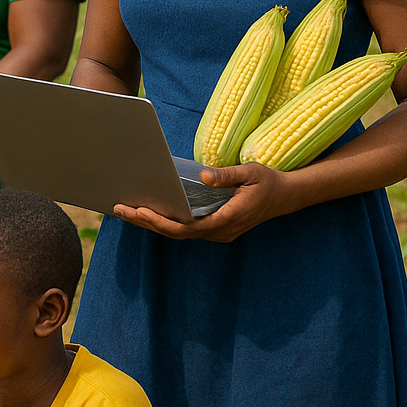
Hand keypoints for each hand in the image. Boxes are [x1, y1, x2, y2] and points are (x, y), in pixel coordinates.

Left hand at [111, 162, 299, 242]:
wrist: (286, 196)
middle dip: (147, 222)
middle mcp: (219, 232)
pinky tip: (148, 212)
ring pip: (179, 233)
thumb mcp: (250, 173)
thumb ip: (227, 176)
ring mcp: (217, 232)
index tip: (141, 211)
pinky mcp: (215, 228)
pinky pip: (185, 229)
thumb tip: (205, 176)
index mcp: (227, 220)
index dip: (162, 222)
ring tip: (126, 211)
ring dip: (152, 223)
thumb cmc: (268, 182)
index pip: (187, 228)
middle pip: (176, 233)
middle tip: (120, 209)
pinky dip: (165, 222)